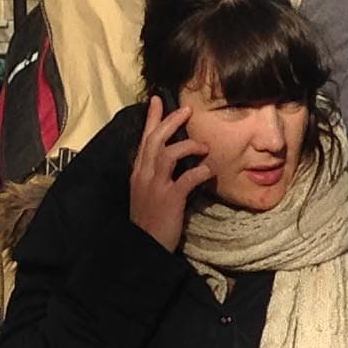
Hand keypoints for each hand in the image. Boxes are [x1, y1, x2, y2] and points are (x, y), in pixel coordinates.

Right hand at [129, 96, 211, 252]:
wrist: (143, 247)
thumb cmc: (149, 221)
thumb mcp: (146, 193)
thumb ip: (155, 175)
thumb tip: (172, 160)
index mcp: (138, 173)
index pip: (144, 139)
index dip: (152, 119)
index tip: (158, 100)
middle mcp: (144, 175)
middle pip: (155, 139)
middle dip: (171, 122)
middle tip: (186, 110)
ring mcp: (155, 187)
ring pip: (167, 153)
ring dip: (188, 146)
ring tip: (204, 146)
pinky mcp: (169, 200)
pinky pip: (186, 179)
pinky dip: (200, 172)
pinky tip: (209, 171)